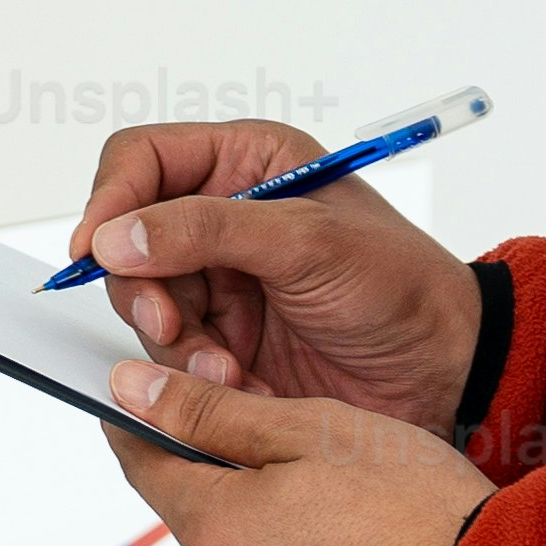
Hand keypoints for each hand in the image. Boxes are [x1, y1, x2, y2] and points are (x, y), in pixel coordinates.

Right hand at [71, 116, 478, 428]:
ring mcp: (220, 282)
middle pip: (128, 241)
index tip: (98, 250)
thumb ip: (206, 230)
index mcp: (245, 165)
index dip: (111, 200)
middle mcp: (222, 218)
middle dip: (143, 289)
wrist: (446, 372)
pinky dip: (191, 375)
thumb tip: (116, 236)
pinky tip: (236, 385)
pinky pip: (170, 356)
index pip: (142, 161)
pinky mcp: (223, 341)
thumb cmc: (399, 287)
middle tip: (170, 325)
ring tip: (224, 368)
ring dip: (172, 342)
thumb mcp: (307, 242)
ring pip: (143, 305)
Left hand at [100, 362, 474, 545]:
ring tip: (354, 527)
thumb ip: (212, 412)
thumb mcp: (314, 431)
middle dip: (240, 492)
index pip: (146, 469)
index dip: (144, 430)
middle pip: (206, 524)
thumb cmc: (419, 510)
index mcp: (217, 530)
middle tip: (315, 469)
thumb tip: (132, 390)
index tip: (148, 409)